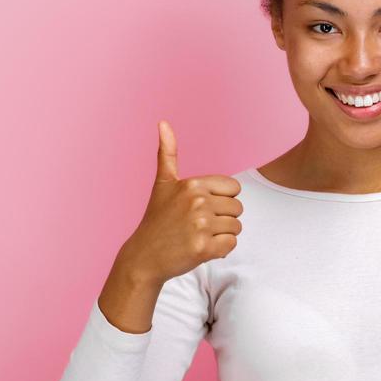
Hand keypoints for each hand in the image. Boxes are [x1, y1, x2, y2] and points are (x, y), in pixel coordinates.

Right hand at [116, 119, 242, 283]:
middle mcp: (197, 202)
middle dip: (223, 219)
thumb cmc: (157, 220)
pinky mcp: (203, 248)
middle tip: (198, 226)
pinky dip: (220, 250)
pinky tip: (201, 249)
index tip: (202, 208)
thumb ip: (167, 153)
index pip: (234, 188)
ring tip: (199, 237)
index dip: (222, 200)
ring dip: (222, 235)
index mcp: (193, 184)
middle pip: (238, 209)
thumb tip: (163, 122)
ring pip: (236, 227)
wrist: (143, 257)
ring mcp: (200, 225)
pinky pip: (231, 245)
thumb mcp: (162, 184)